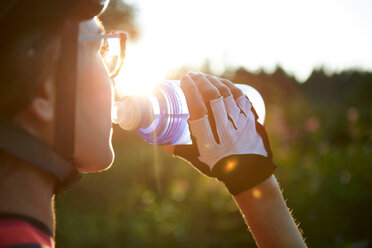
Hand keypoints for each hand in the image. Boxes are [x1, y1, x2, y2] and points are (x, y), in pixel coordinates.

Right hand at [166, 72, 275, 194]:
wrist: (249, 174)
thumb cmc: (219, 167)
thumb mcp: (197, 160)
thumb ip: (180, 150)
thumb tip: (163, 145)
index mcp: (207, 137)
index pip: (197, 107)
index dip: (190, 90)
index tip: (184, 79)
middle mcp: (223, 126)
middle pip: (212, 95)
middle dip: (200, 80)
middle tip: (192, 75)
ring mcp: (238, 120)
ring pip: (225, 93)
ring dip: (213, 81)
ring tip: (204, 77)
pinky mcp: (248, 117)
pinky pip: (239, 96)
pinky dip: (229, 85)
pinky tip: (222, 82)